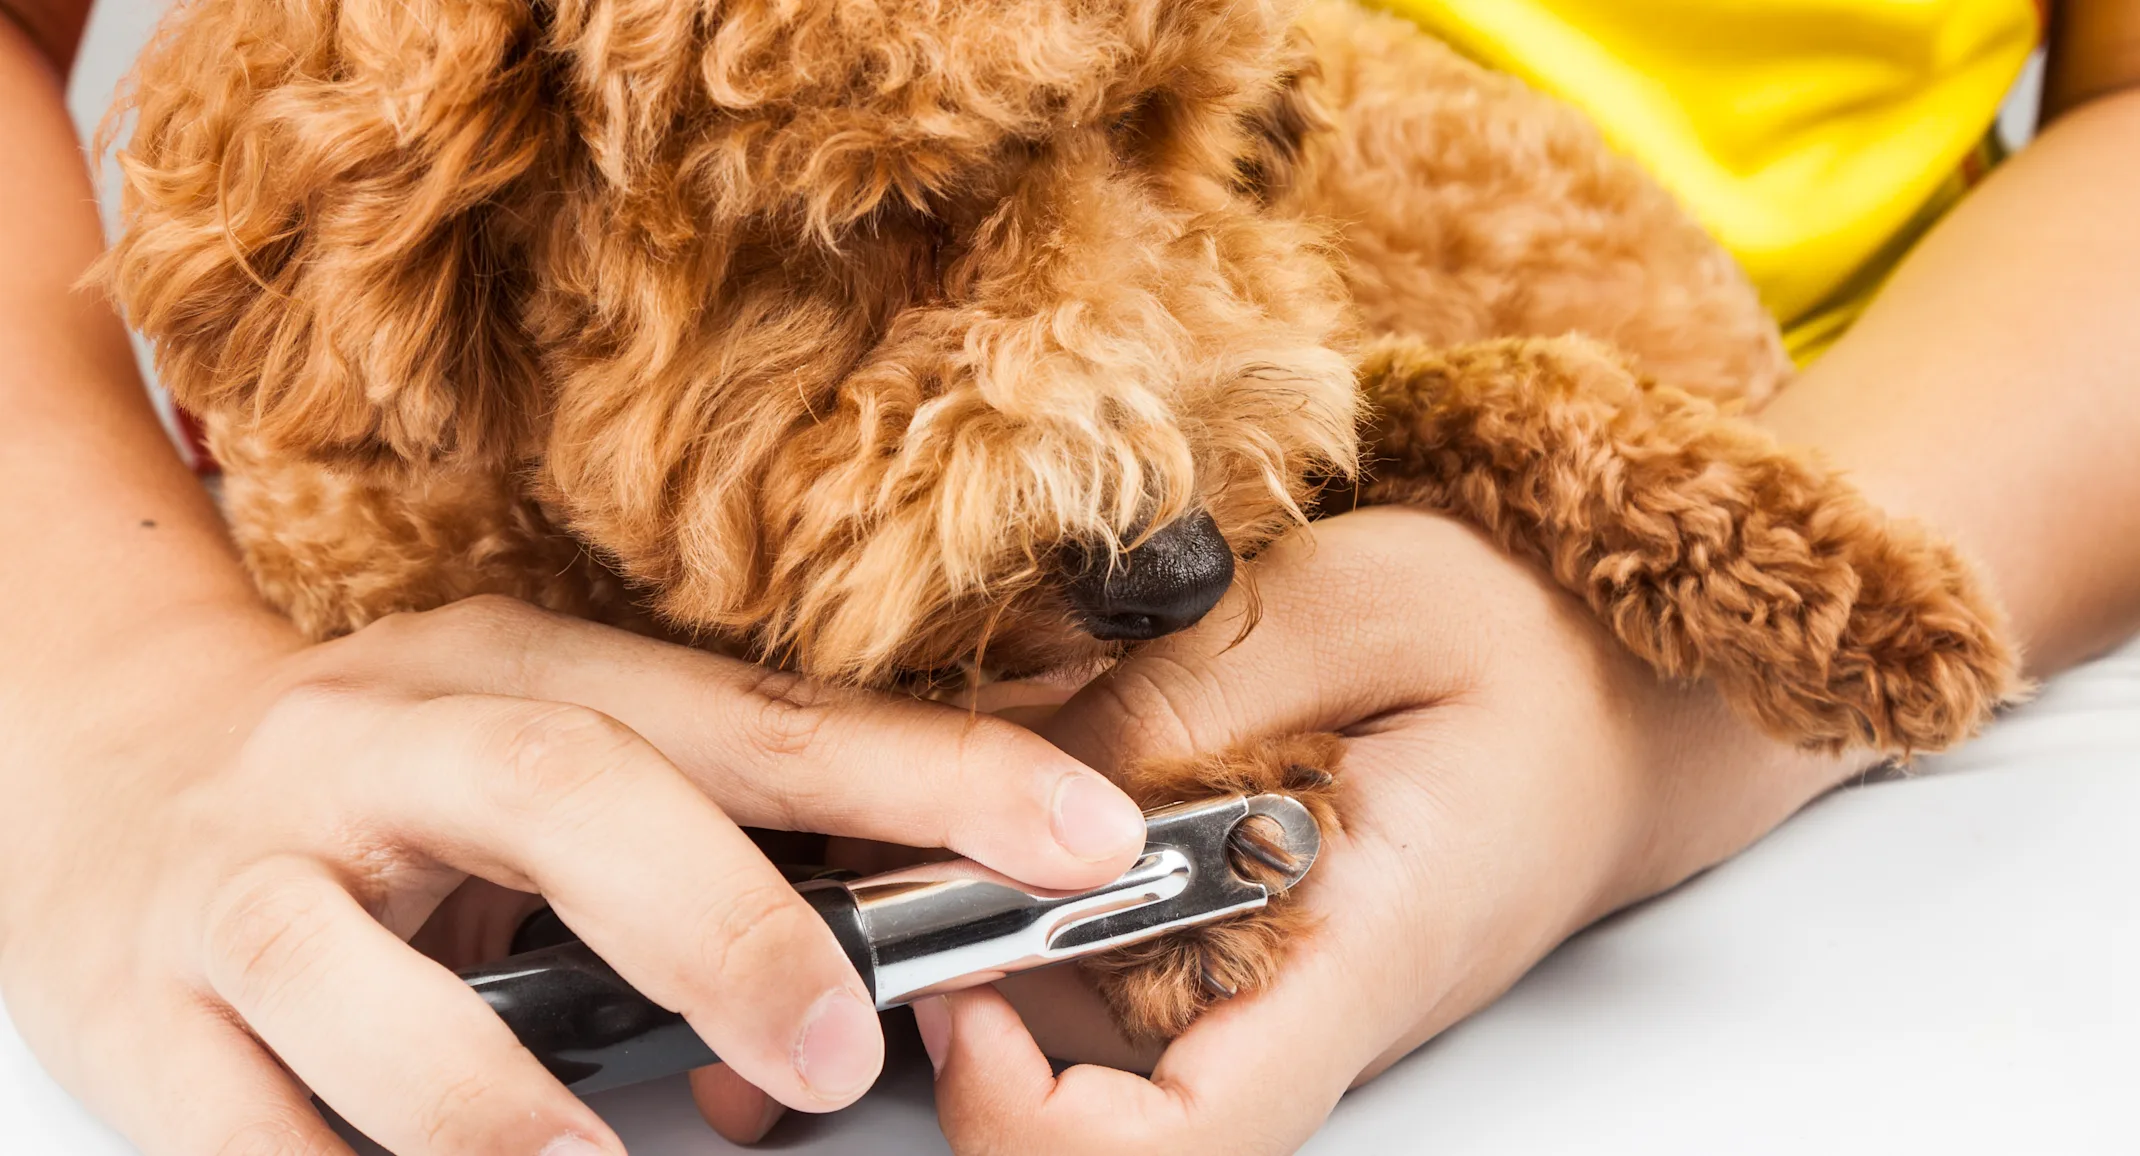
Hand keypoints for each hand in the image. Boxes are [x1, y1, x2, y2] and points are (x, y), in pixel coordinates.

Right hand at [0, 595, 1143, 1155]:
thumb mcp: (537, 755)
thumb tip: (894, 954)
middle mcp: (385, 740)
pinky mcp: (150, 1004)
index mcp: (518, 666)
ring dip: (501, 1102)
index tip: (1081, 836)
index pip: (754, 717)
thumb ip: (696, 832)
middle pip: (567, 789)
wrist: (100, 773)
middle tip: (838, 1048)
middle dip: (723, 921)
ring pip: (367, 977)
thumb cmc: (377, 785)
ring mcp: (255, 873)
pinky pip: (243, 1119)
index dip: (926, 774)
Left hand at [910, 506, 1867, 1153]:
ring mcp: (1268, 986)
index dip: (1040, 1121)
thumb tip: (1023, 781)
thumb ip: (1190, 692)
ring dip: (990, 910)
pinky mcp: (1243, 946)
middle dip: (966, 976)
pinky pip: (1106, 951)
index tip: (966, 995)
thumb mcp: (1360, 605)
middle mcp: (1300, 1003)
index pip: (1193, 1137)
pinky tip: (1036, 766)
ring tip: (964, 765)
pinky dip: (1041, 876)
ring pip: (1078, 1016)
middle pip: (1092, 1086)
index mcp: (1357, 949)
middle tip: (903, 833)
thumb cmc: (1530, 645)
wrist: (1617, 689)